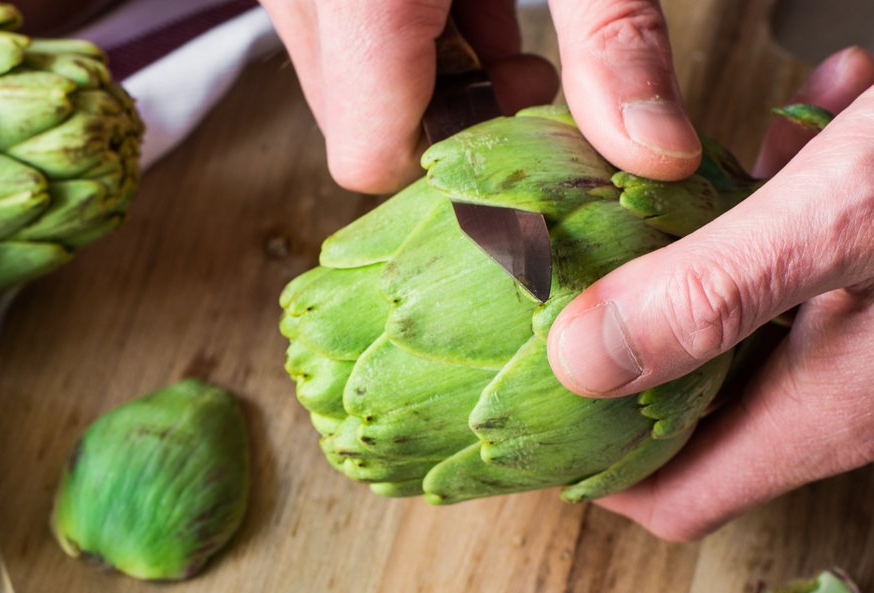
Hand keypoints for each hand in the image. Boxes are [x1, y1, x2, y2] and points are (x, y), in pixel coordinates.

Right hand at [258, 0, 703, 192]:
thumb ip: (613, 39)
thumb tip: (657, 159)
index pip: (374, 159)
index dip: (453, 172)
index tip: (526, 142)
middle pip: (359, 130)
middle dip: (447, 126)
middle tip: (523, 76)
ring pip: (348, 88)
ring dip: (429, 82)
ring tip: (502, 31)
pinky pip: (340, 41)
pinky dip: (409, 42)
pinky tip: (469, 3)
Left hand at [546, 48, 873, 540]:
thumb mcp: (836, 222)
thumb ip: (705, 296)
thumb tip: (574, 363)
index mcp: (824, 410)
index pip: (673, 502)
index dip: (590, 479)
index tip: (521, 426)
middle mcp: (849, 391)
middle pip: (699, 411)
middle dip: (633, 350)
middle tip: (566, 286)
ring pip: (758, 319)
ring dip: (712, 254)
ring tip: (686, 180)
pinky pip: (825, 254)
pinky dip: (796, 195)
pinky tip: (822, 104)